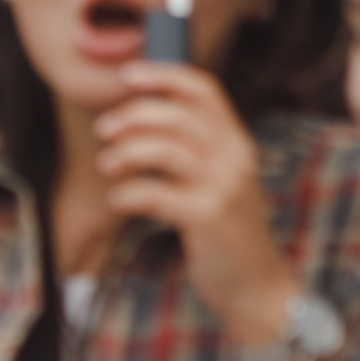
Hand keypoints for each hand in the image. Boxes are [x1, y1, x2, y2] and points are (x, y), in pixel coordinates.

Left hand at [94, 64, 296, 347]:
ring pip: (165, 149)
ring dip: (125, 152)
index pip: (205, 90)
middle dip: (132, 115)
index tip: (127, 76)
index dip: (164, 75)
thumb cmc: (223, 229)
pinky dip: (128, 192)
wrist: (256, 285)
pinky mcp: (208, 219)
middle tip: (104, 129)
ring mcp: (224, 188)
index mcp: (236, 143)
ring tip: (107, 165)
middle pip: (177, 115)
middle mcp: (235, 159)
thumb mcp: (217, 181)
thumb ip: (191, 148)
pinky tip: (118, 200)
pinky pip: (157, 193)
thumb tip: (136, 113)